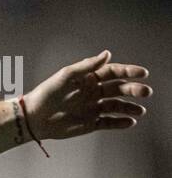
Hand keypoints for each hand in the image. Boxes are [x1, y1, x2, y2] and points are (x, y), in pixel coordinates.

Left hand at [22, 51, 152, 140]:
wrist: (33, 118)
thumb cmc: (46, 93)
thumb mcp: (66, 76)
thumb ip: (87, 66)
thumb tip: (107, 54)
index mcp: (88, 79)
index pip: (113, 73)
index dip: (129, 72)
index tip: (142, 73)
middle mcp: (93, 92)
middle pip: (119, 89)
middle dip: (134, 90)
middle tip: (145, 92)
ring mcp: (93, 108)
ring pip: (117, 106)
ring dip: (130, 107)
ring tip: (140, 111)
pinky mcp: (90, 124)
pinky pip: (109, 122)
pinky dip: (120, 122)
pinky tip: (129, 122)